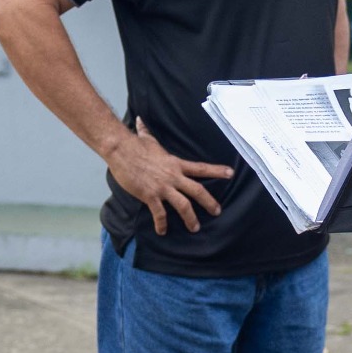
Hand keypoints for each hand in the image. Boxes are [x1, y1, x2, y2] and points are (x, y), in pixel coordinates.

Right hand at [105, 118, 232, 234]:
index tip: (230, 173)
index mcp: (175, 164)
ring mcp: (162, 187)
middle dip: (210, 203)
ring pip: (183, 205)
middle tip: (217, 211)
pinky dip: (162, 224)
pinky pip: (160, 213)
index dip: (217, 171)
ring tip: (194, 228)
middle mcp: (173, 176)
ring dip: (190, 218)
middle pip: (198, 191)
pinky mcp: (150, 195)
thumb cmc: (133, 144)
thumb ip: (146, 132)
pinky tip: (162, 231)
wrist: (120, 150)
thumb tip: (140, 121)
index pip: (201, 168)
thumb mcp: (146, 138)